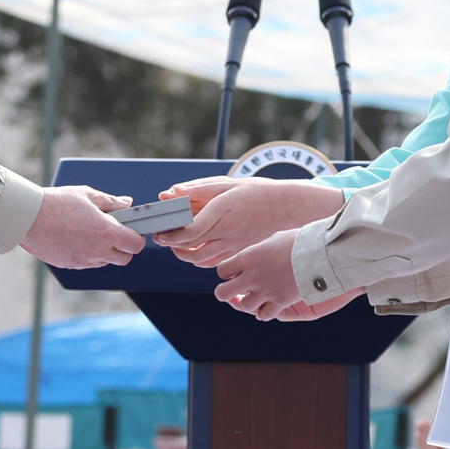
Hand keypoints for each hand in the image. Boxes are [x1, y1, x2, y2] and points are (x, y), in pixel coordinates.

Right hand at [20, 186, 142, 269]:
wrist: (28, 217)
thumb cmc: (57, 203)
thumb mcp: (87, 195)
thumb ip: (111, 201)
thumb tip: (127, 203)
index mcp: (107, 232)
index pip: (136, 245)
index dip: (137, 237)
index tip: (132, 230)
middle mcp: (98, 251)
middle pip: (124, 259)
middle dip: (124, 248)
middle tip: (115, 233)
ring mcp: (84, 260)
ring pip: (105, 261)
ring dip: (105, 251)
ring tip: (91, 232)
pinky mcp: (71, 265)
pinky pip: (87, 262)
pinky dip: (88, 254)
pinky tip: (77, 238)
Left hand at [157, 180, 346, 267]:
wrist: (288, 207)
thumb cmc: (256, 192)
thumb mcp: (227, 184)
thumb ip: (197, 189)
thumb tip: (169, 193)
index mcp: (222, 211)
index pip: (188, 230)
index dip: (170, 234)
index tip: (160, 230)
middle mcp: (228, 232)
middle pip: (191, 248)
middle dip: (172, 245)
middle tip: (163, 238)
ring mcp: (235, 246)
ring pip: (200, 260)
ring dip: (184, 255)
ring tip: (177, 244)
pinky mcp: (241, 255)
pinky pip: (215, 264)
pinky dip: (200, 260)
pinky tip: (197, 249)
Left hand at [213, 230, 362, 320]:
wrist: (319, 253)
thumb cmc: (299, 241)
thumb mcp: (274, 239)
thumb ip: (261, 249)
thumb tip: (258, 253)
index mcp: (248, 257)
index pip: (222, 270)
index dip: (226, 273)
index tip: (233, 272)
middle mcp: (252, 276)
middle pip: (223, 292)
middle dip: (225, 293)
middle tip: (232, 292)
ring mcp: (265, 291)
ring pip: (244, 306)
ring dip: (247, 304)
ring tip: (253, 299)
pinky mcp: (280, 301)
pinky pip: (264, 315)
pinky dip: (264, 313)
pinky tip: (267, 309)